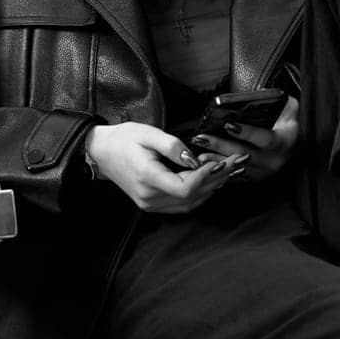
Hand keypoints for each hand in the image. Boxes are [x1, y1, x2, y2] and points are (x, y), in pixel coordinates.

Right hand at [85, 122, 245, 213]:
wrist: (101, 152)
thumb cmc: (123, 139)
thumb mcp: (147, 134)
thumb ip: (172, 146)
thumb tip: (195, 159)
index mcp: (147, 178)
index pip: (185, 187)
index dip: (207, 176)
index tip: (222, 160)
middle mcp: (150, 198)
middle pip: (192, 196)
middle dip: (218, 178)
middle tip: (238, 161)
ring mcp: (151, 204)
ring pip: (190, 202)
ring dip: (212, 187)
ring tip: (231, 169)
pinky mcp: (152, 205)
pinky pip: (183, 204)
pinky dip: (201, 193)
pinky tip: (213, 180)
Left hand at [190, 94, 299, 182]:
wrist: (297, 144)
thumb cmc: (290, 123)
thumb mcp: (290, 108)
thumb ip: (279, 100)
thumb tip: (259, 94)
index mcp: (284, 142)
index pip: (264, 138)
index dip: (247, 132)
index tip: (228, 125)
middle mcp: (275, 160)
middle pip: (244, 154)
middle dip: (220, 146)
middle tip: (202, 137)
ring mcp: (264, 172)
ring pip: (237, 167)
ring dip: (216, 160)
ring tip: (199, 154)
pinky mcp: (255, 178)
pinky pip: (236, 177)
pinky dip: (220, 171)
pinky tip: (207, 165)